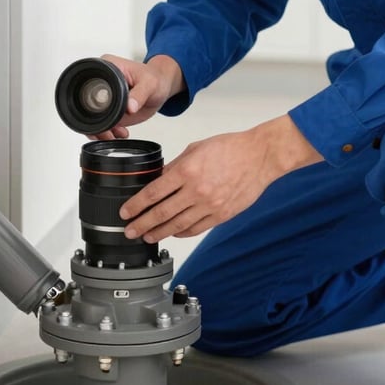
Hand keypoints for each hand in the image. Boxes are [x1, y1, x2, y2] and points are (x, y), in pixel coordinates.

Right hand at [87, 54, 184, 138]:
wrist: (163, 87)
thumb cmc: (156, 78)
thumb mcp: (150, 84)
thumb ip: (139, 94)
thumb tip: (130, 106)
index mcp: (106, 67)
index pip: (89, 85)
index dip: (92, 101)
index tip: (105, 113)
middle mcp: (102, 82)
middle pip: (87, 104)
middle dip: (95, 122)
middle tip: (109, 131)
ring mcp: (105, 97)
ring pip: (92, 117)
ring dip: (102, 130)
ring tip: (116, 134)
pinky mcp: (110, 109)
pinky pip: (103, 123)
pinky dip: (108, 131)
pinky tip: (120, 133)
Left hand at [119, 114, 322, 241]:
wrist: (259, 156)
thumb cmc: (230, 148)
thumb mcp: (195, 149)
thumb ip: (175, 166)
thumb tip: (158, 180)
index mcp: (187, 171)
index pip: (153, 193)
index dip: (135, 206)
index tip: (125, 212)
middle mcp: (196, 191)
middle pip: (161, 214)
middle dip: (141, 225)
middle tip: (129, 231)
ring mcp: (210, 205)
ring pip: (177, 226)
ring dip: (159, 232)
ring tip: (147, 236)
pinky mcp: (221, 215)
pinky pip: (195, 229)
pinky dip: (181, 232)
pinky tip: (172, 232)